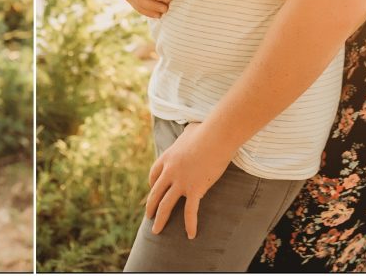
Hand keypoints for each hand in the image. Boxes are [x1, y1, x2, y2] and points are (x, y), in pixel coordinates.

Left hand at [145, 121, 235, 238]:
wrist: (217, 136)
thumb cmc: (206, 130)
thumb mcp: (190, 131)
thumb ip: (187, 135)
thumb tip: (193, 130)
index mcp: (167, 158)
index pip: (154, 175)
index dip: (152, 185)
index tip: (153, 191)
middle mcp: (170, 171)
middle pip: (156, 192)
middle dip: (151, 206)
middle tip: (148, 216)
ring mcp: (181, 182)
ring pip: (166, 205)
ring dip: (160, 219)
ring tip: (156, 231)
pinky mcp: (195, 189)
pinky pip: (190, 211)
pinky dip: (190, 224)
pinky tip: (190, 235)